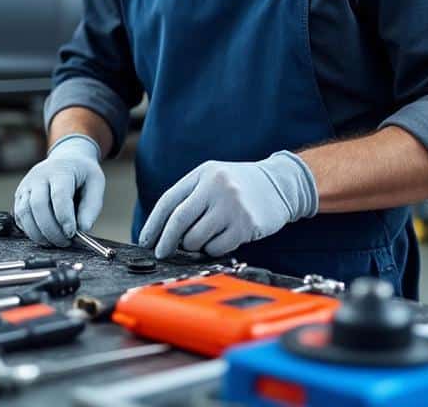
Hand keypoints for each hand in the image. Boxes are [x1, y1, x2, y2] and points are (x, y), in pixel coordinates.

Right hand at [13, 134, 104, 245]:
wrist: (66, 158)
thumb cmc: (82, 173)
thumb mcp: (96, 183)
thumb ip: (91, 207)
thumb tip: (83, 229)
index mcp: (60, 171)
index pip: (59, 196)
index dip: (64, 218)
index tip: (72, 234)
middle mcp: (38, 176)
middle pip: (38, 206)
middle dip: (51, 230)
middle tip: (65, 242)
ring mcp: (26, 185)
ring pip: (24, 213)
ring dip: (38, 233)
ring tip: (54, 242)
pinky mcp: (20, 195)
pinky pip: (19, 216)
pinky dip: (29, 230)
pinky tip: (44, 235)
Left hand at [137, 151, 317, 259]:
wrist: (281, 184)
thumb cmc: (241, 185)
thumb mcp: (213, 179)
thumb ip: (190, 198)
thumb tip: (164, 232)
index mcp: (203, 174)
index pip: (169, 201)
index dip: (154, 224)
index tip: (146, 240)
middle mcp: (216, 187)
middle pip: (179, 221)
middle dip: (166, 241)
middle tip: (162, 253)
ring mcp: (232, 206)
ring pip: (197, 238)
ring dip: (194, 245)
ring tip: (205, 237)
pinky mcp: (245, 224)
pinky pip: (217, 248)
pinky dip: (213, 249)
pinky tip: (222, 239)